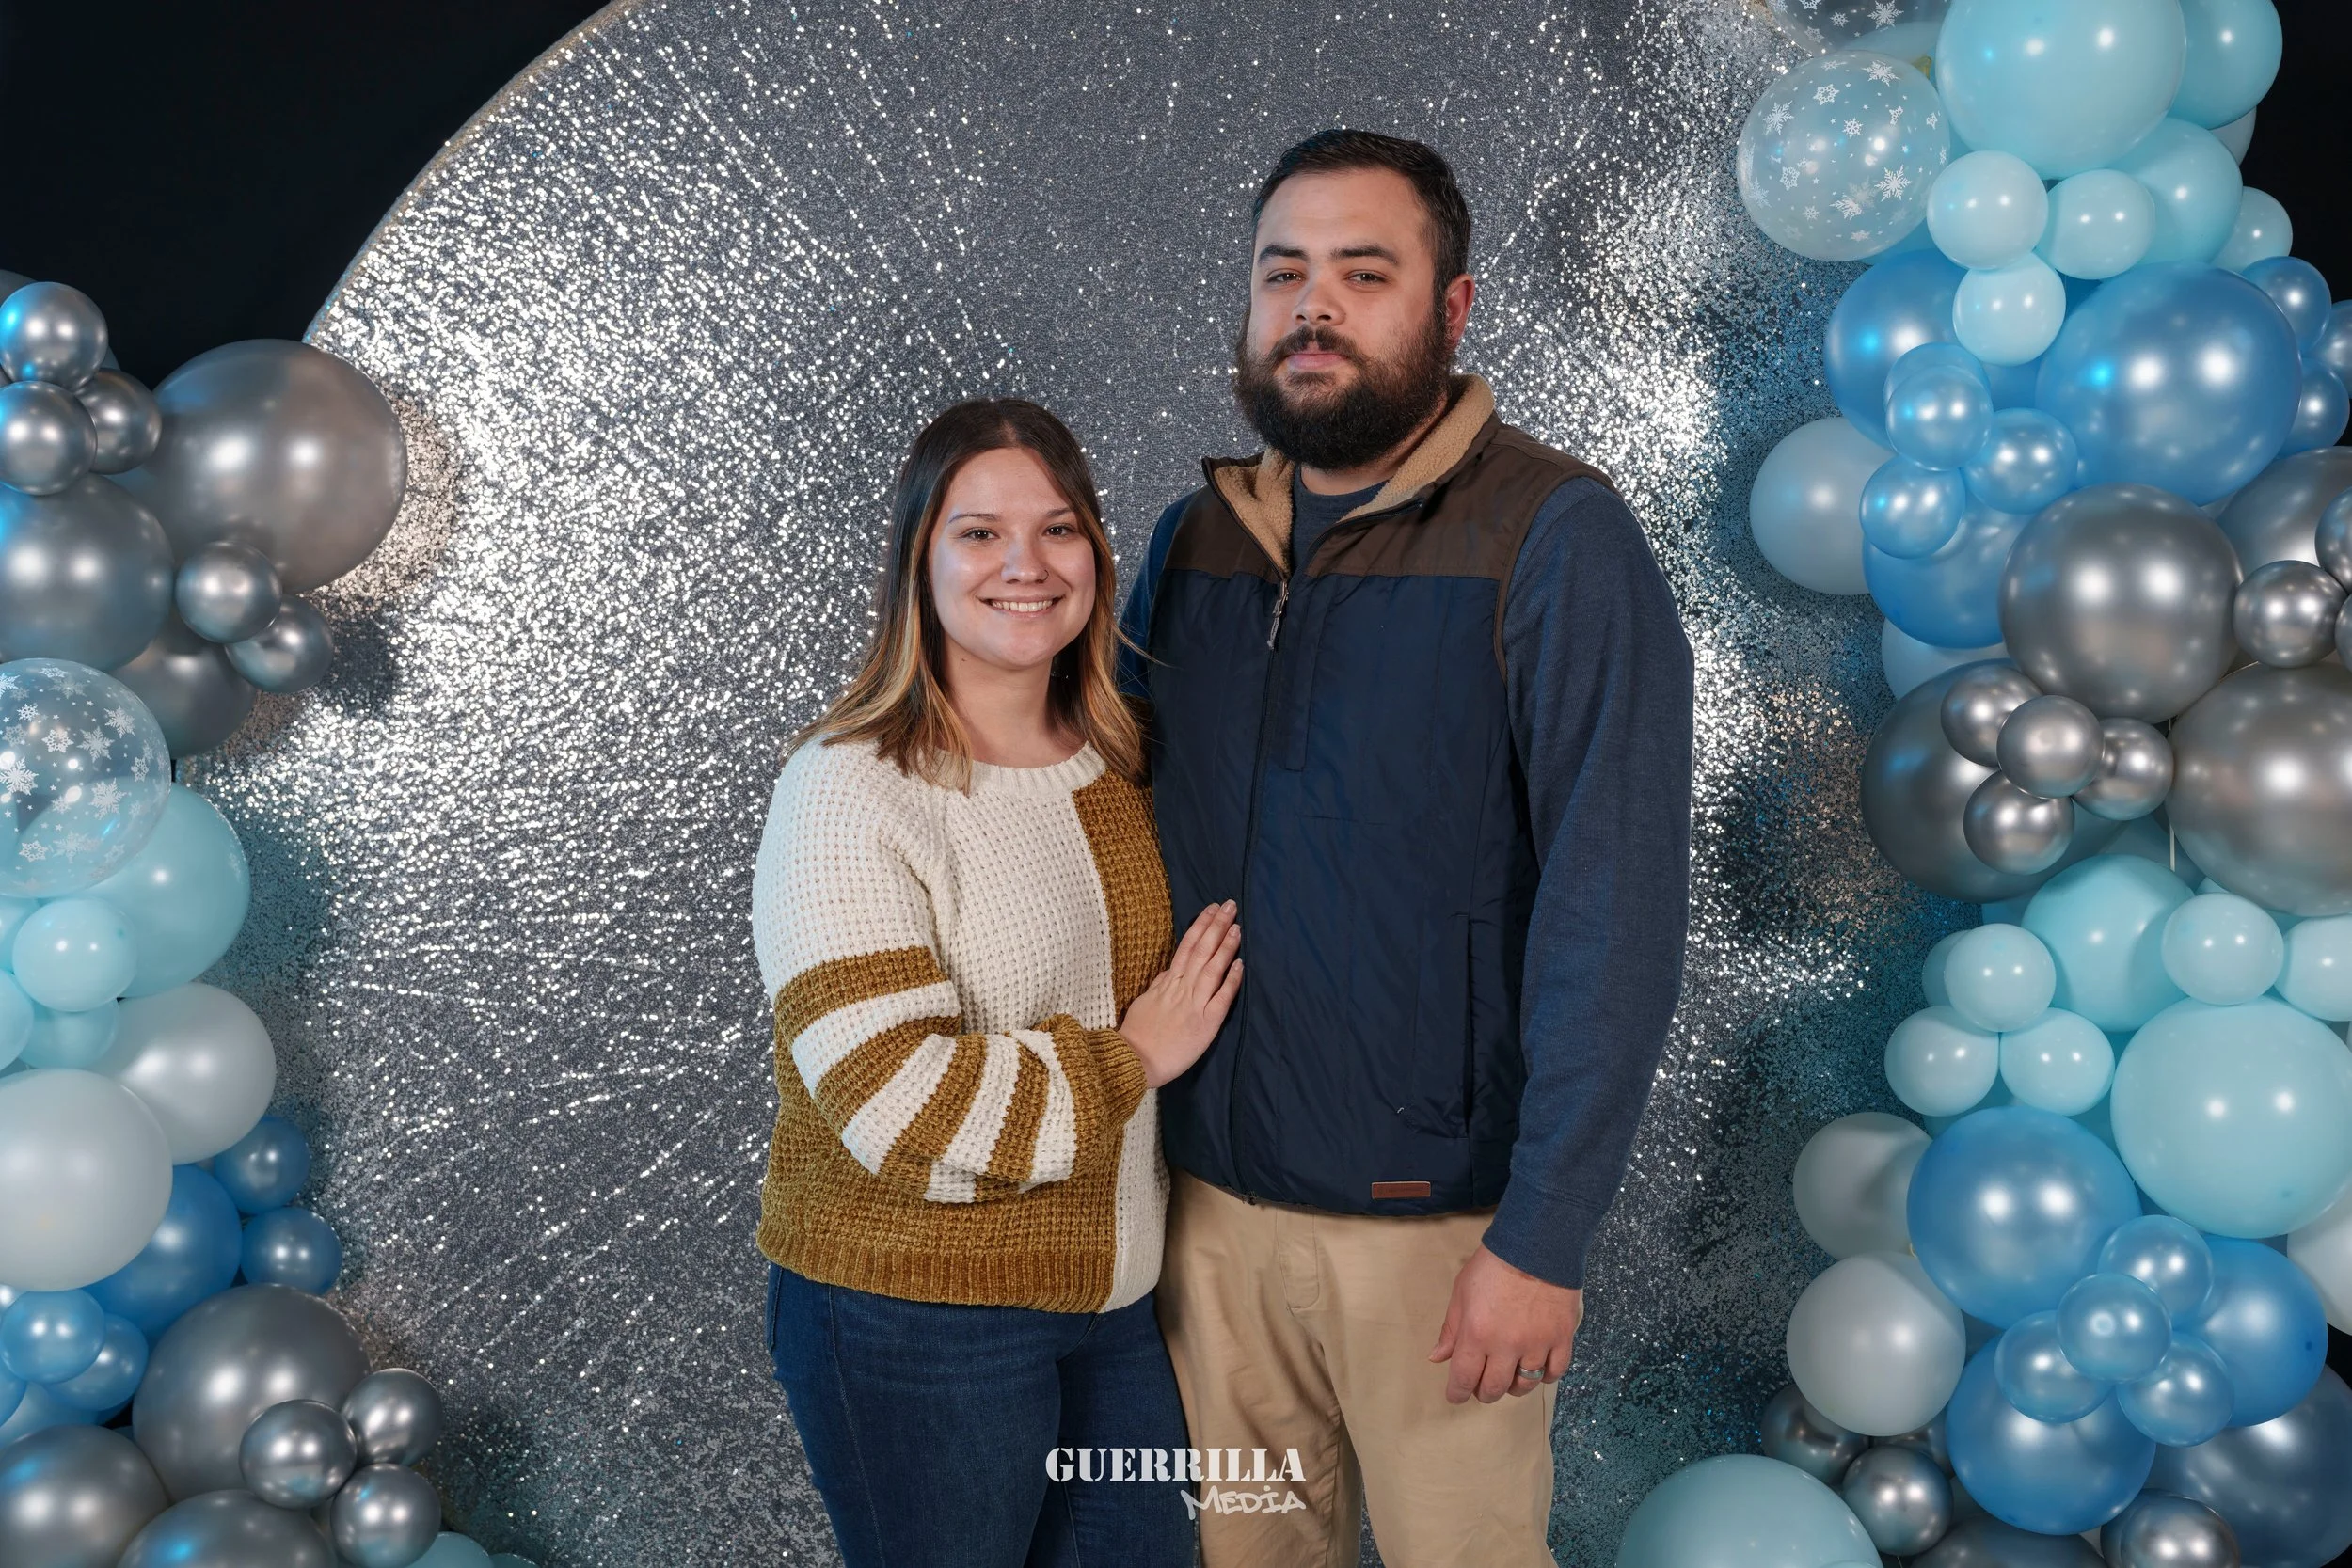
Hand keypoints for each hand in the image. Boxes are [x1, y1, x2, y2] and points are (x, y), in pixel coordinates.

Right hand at [1121, 900, 1241, 1087]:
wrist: (1134, 1061)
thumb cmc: (1137, 1035)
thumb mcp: (1144, 1002)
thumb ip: (1158, 986)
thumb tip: (1168, 971)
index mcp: (1167, 983)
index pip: (1186, 946)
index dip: (1201, 926)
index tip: (1211, 909)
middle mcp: (1181, 989)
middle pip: (1201, 950)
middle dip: (1216, 926)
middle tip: (1230, 905)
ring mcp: (1194, 1005)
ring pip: (1212, 969)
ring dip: (1225, 946)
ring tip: (1236, 927)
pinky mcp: (1205, 1024)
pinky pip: (1221, 998)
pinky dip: (1231, 980)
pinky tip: (1241, 964)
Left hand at [1428, 1244, 1583, 1404]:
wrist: (1536, 1245)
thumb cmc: (1493, 1265)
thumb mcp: (1461, 1292)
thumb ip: (1451, 1329)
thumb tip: (1438, 1357)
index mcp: (1476, 1335)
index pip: (1463, 1379)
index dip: (1457, 1393)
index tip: (1456, 1395)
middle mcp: (1506, 1346)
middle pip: (1494, 1388)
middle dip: (1484, 1393)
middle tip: (1482, 1386)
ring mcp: (1537, 1344)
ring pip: (1525, 1385)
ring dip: (1514, 1386)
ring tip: (1509, 1376)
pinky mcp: (1562, 1338)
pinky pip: (1555, 1372)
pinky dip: (1545, 1375)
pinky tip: (1538, 1367)